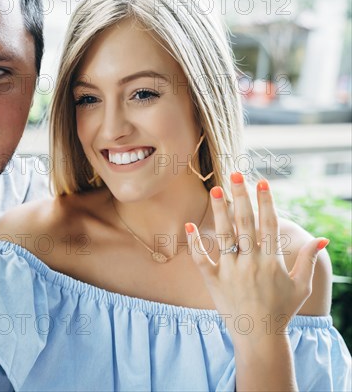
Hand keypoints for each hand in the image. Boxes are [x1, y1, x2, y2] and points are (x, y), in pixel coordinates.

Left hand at [185, 172, 328, 340]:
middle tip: (235, 174)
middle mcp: (251, 263)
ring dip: (219, 211)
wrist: (259, 337)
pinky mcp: (213, 281)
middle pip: (245, 223)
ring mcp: (230, 271)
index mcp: (272, 261)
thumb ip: (308, 260)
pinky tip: (189, 225)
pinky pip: (202, 259)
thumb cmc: (282, 311)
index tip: (263, 182)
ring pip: (224, 235)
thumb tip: (322, 239)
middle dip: (241, 197)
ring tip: (215, 190)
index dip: (266, 202)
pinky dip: (195, 243)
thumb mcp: (300, 286)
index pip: (269, 224)